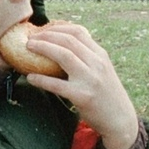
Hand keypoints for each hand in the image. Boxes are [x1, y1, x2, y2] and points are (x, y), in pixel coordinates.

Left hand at [20, 21, 138, 148]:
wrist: (120, 120)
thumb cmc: (107, 96)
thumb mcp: (102, 71)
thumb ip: (88, 58)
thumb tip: (62, 46)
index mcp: (101, 55)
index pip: (78, 32)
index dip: (57, 27)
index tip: (43, 29)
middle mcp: (97, 64)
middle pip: (68, 40)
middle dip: (46, 35)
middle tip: (30, 38)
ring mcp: (90, 79)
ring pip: (63, 55)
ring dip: (42, 48)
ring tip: (28, 48)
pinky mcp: (82, 96)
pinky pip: (57, 84)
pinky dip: (41, 79)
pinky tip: (30, 78)